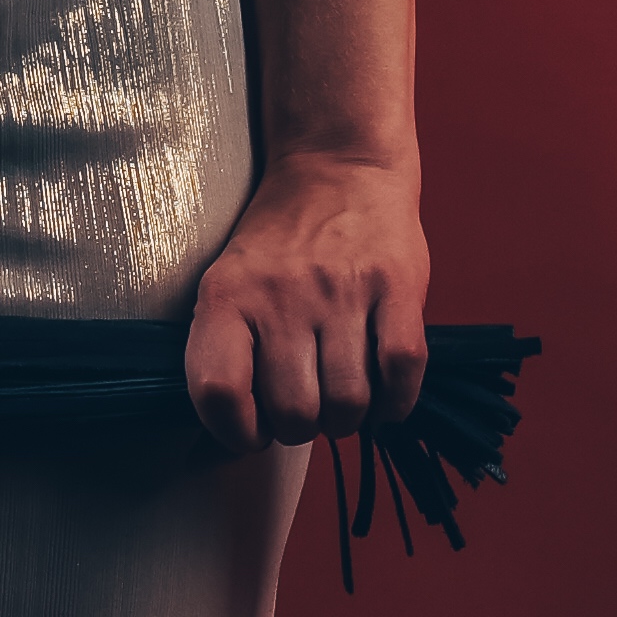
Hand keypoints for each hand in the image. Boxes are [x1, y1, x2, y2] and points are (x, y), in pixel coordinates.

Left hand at [183, 155, 428, 450]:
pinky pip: (401, 370)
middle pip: (293, 411)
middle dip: (301, 428)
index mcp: (227, 296)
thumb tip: (214, 449)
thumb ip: (223, 356)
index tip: (252, 430)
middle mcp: (281, 295)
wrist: (337, 166)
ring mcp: (342, 290)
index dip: (235, 432)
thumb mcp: (228, 284)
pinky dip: (395, 402)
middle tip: (307, 409)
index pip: (218, 392)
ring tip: (343, 400)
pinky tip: (385, 398)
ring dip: (348, 419)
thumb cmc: (279, 243)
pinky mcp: (396, 285)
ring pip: (349, 401)